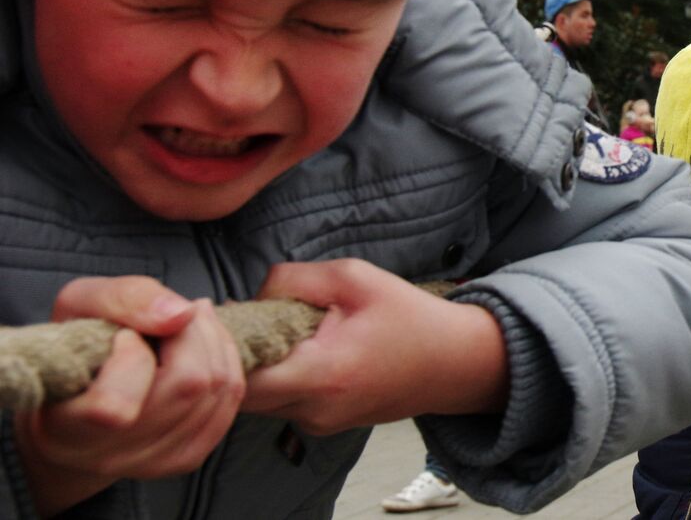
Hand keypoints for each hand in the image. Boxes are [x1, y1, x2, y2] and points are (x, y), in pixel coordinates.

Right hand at [16, 277, 244, 517]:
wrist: (80, 398)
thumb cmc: (76, 348)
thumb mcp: (80, 303)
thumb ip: (126, 300)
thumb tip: (183, 315)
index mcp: (66, 427)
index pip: (115, 407)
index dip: (130, 353)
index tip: (122, 335)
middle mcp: (108, 455)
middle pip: (187, 384)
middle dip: (191, 333)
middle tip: (172, 315)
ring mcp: (151, 462)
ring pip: (217, 389)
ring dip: (213, 341)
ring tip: (187, 325)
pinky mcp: (185, 457)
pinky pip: (230, 400)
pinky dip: (226, 361)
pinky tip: (204, 345)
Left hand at [242, 259, 507, 434]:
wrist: (453, 363)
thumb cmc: (410, 317)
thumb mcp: (355, 278)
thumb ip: (295, 278)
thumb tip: (255, 294)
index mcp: (323, 373)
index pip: (242, 378)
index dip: (226, 347)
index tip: (228, 316)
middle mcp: (315, 409)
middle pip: (241, 393)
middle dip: (237, 356)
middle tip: (251, 319)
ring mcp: (318, 423)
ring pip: (258, 401)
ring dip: (259, 367)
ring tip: (281, 332)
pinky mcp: (323, 425)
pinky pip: (282, 403)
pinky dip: (281, 377)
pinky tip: (303, 350)